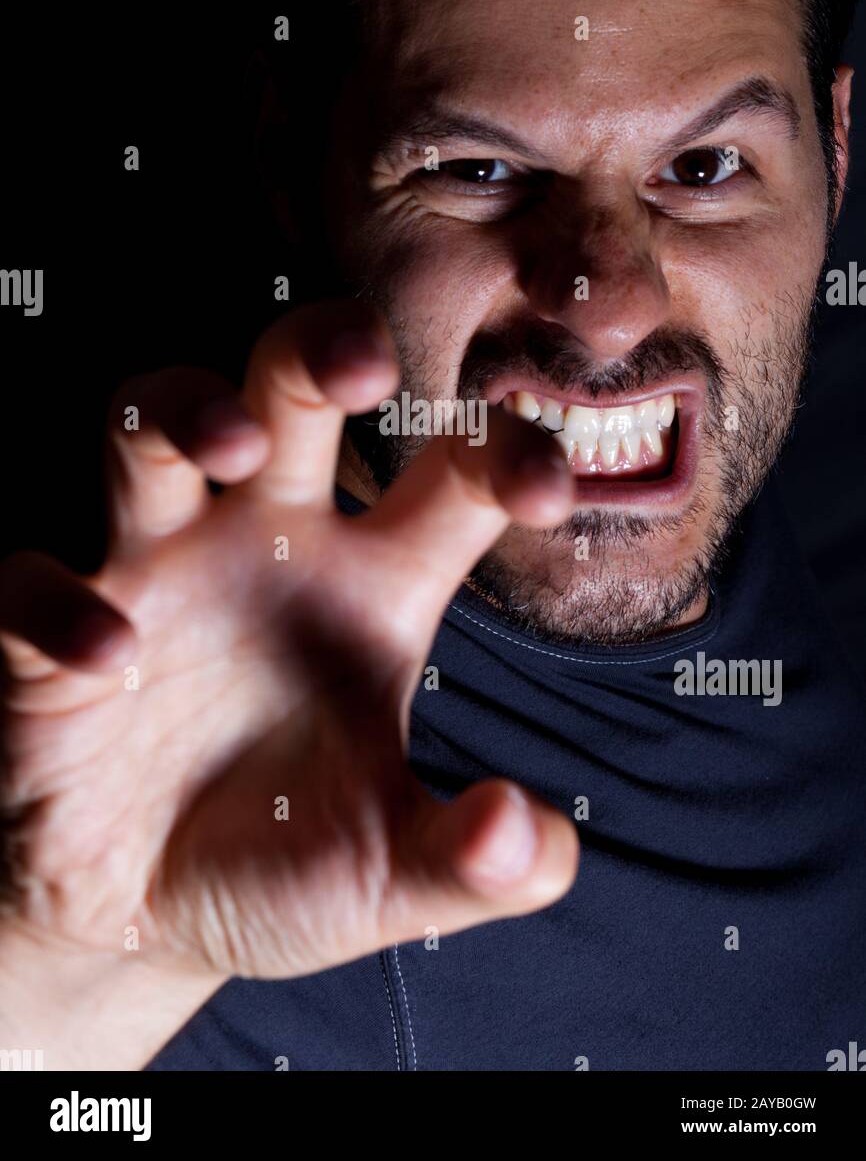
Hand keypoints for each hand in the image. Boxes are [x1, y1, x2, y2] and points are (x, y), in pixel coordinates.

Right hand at [0, 301, 579, 984]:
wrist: (143, 926)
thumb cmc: (281, 867)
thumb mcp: (392, 880)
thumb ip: (473, 867)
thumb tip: (523, 840)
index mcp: (373, 585)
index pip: (451, 470)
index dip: (503, 451)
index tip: (543, 488)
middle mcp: (267, 549)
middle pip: (290, 390)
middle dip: (322, 349)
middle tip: (363, 365)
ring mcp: (157, 576)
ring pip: (154, 430)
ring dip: (186, 410)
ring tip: (233, 443)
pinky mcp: (54, 638)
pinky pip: (37, 582)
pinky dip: (63, 605)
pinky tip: (112, 655)